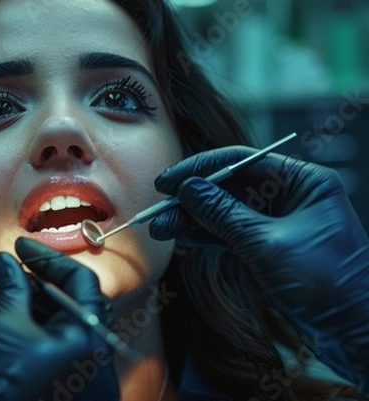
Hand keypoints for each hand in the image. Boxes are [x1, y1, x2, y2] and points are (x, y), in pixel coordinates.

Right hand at [0, 237, 119, 400]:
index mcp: (90, 343)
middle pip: (75, 301)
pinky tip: (9, 309)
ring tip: (4, 283)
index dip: (50, 258)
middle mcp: (95, 362)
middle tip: (13, 262)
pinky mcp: (63, 386)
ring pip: (64, 322)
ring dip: (35, 298)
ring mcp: (80, 377)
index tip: (22, 245)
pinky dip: (35, 323)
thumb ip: (11, 285)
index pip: (82, 283)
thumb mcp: (3, 326)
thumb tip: (4, 260)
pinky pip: (56, 344)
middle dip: (42, 278)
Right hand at [150, 146, 368, 393]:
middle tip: (159, 212)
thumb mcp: (269, 243)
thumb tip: (188, 189)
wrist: (354, 330)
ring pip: (225, 213)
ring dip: (193, 221)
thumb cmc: (328, 282)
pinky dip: (207, 237)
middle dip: (192, 200)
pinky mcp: (267, 247)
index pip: (242, 161)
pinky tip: (183, 239)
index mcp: (302, 181)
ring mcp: (276, 223)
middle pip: (229, 187)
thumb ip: (224, 214)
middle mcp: (289, 196)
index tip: (168, 182)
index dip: (201, 169)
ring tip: (162, 229)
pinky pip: (230, 235)